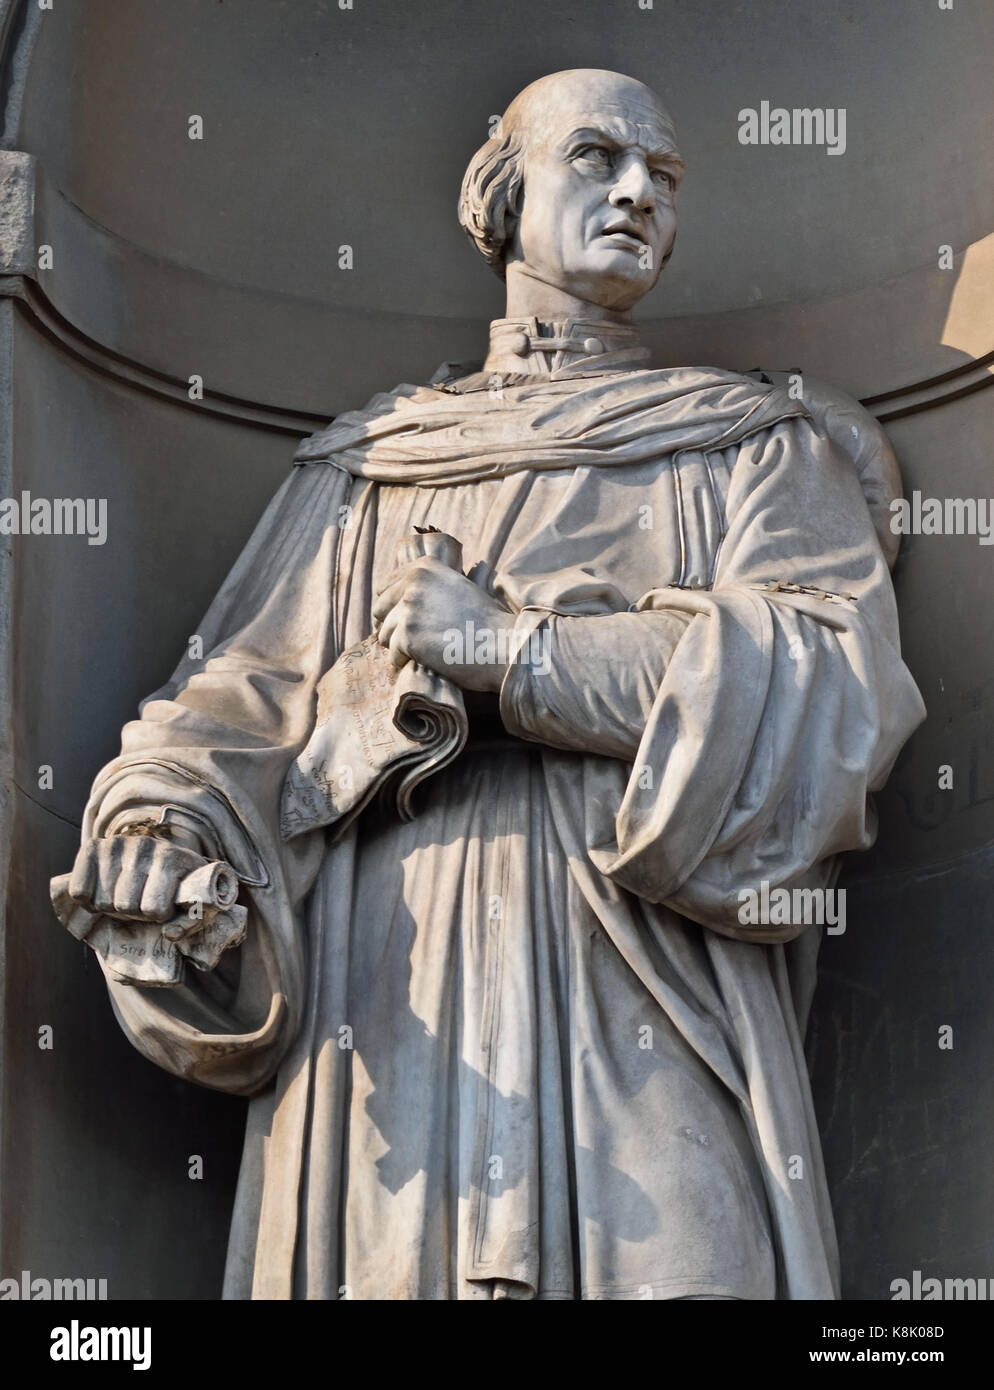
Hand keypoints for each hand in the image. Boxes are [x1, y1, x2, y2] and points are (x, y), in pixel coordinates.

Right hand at [68, 835, 213, 923]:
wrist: (157, 858)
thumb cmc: (175, 886)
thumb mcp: (193, 903)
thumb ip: (190, 922)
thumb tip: (169, 934)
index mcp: (172, 858)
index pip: (153, 909)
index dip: (158, 916)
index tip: (163, 906)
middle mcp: (144, 845)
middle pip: (125, 906)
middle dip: (133, 912)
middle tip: (140, 902)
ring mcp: (116, 843)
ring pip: (102, 902)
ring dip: (111, 906)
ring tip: (124, 894)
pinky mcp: (92, 846)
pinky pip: (79, 891)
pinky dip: (87, 900)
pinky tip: (102, 891)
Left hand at [371, 556, 514, 692]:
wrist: (501, 644)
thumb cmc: (485, 621)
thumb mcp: (457, 587)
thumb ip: (429, 586)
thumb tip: (400, 596)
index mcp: (424, 567)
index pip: (386, 586)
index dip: (393, 606)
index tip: (407, 621)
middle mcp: (413, 583)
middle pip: (379, 610)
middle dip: (392, 627)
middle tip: (414, 640)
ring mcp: (408, 609)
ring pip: (384, 634)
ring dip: (399, 646)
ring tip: (424, 652)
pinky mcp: (407, 636)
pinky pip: (393, 655)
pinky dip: (406, 663)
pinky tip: (427, 662)